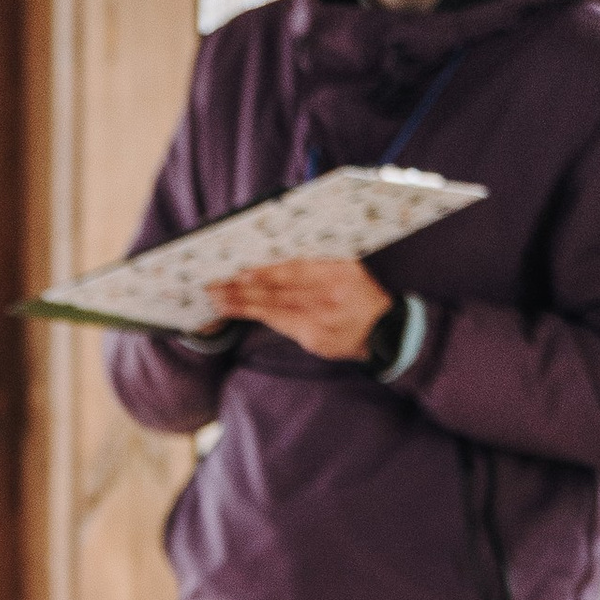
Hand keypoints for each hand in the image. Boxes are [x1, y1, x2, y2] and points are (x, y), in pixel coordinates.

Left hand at [205, 256, 389, 358]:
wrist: (383, 331)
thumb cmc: (359, 294)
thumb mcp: (347, 268)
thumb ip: (317, 263)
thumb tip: (274, 259)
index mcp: (338, 273)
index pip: (295, 272)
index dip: (265, 274)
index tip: (241, 273)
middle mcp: (330, 296)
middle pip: (279, 293)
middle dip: (243, 290)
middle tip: (216, 288)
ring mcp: (322, 321)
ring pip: (275, 311)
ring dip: (243, 306)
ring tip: (219, 301)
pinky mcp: (315, 340)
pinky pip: (282, 326)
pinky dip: (260, 318)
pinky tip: (241, 313)